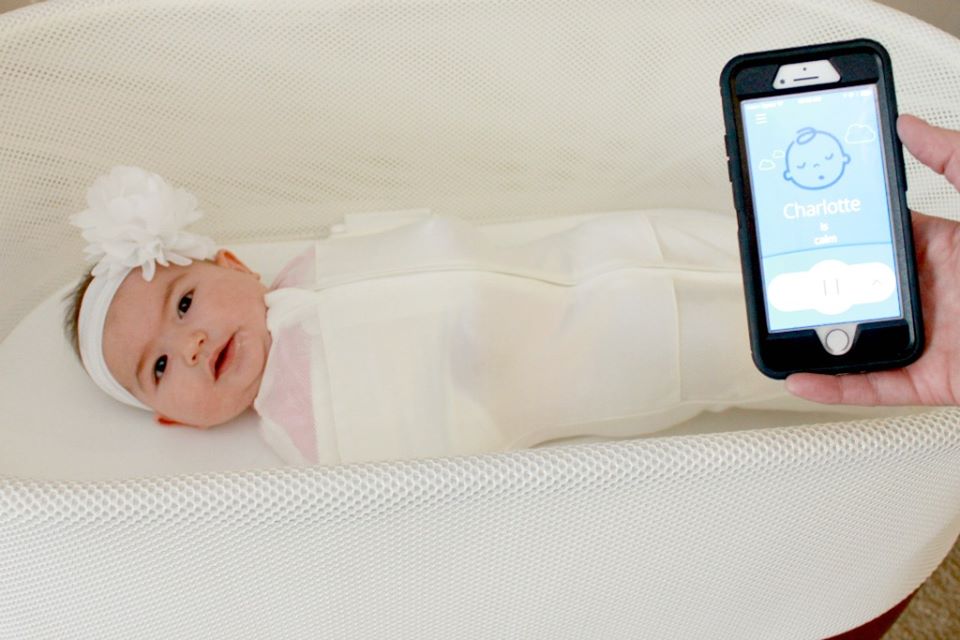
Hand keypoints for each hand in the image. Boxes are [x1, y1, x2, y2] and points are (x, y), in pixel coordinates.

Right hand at [786, 114, 959, 405]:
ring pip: (857, 340)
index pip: (879, 238)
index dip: (840, 233)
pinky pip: (874, 386)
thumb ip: (953, 161)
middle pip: (858, 289)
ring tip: (778, 326)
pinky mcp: (932, 379)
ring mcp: (930, 338)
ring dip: (815, 339)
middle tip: (778, 276)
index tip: (803, 224)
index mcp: (946, 251)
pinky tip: (803, 377)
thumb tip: (910, 126)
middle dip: (816, 285)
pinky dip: (835, 387)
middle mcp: (934, 294)